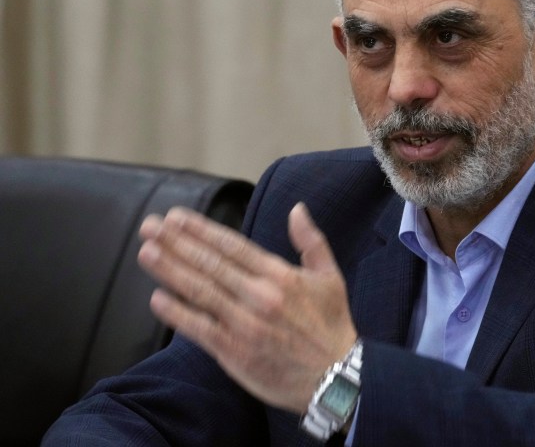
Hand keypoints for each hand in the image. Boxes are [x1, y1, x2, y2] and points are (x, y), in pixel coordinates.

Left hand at [137, 202, 357, 413]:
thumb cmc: (331, 325)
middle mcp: (260, 296)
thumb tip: (297, 209)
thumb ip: (311, 241)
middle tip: (150, 227)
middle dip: (177, 243)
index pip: (232, 246)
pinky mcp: (235, 352)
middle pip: (210, 264)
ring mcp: (245, 325)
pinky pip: (200, 329)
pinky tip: (157, 299)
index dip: (201, 230)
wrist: (336, 377)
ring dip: (171, 271)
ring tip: (146, 252)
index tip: (176, 217)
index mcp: (280, 276)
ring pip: (201, 292)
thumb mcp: (330, 277)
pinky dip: (177, 313)